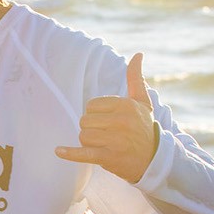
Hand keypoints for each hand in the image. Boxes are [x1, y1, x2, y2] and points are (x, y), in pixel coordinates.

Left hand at [56, 52, 159, 183]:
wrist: (154, 158)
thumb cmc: (145, 127)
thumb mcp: (143, 101)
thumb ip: (135, 78)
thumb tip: (138, 54)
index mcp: (126, 105)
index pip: (91, 105)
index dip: (95, 114)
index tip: (107, 121)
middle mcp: (121, 121)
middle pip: (85, 121)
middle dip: (91, 128)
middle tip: (106, 135)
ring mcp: (115, 140)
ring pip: (83, 136)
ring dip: (89, 142)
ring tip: (103, 145)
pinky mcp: (109, 157)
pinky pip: (83, 153)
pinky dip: (70, 153)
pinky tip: (58, 151)